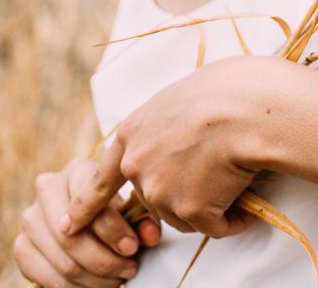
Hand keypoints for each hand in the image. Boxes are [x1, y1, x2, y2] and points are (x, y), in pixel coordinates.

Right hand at [13, 158, 161, 286]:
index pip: (90, 201)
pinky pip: (46, 276)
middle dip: (105, 260)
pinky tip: (95, 286)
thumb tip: (150, 236)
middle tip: (129, 268)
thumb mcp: (133, 207)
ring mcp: (30, 218)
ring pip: (62, 260)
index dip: (113, 230)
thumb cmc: (116, 208)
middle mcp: (47, 190)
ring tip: (118, 279)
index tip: (132, 248)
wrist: (87, 214)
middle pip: (72, 237)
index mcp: (77, 171)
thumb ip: (143, 220)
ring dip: (94, 278)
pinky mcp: (21, 246)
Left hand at [61, 56, 297, 238]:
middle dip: (185, 196)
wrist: (249, 108)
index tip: (68, 226)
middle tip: (216, 174)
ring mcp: (161, 191)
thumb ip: (165, 128)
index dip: (86, 206)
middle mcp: (137, 166)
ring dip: (211, 207)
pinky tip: (247, 205)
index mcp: (131, 133)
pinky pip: (215, 227)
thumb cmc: (228, 91)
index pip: (100, 180)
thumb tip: (180, 145)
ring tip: (237, 179)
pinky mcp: (190, 210)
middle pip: (156, 199)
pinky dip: (232, 221)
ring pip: (185, 216)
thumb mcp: (181, 100)